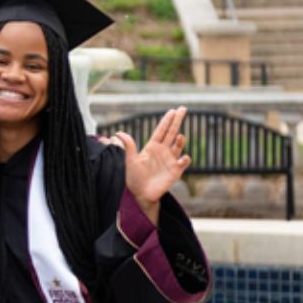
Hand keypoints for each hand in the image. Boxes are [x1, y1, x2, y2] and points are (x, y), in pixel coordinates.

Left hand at [111, 106, 191, 223]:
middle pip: (172, 133)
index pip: (161, 130)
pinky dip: (185, 158)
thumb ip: (126, 147)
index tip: (173, 110)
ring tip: (180, 136)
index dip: (166, 120)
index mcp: (152, 147)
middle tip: (183, 108)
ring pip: (178, 146)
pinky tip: (183, 157)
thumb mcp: (128, 161)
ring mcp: (170, 161)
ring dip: (180, 140)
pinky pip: (183, 162)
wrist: (140, 194)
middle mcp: (163, 151)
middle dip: (177, 121)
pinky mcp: (175, 171)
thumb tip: (117, 133)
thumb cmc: (133, 177)